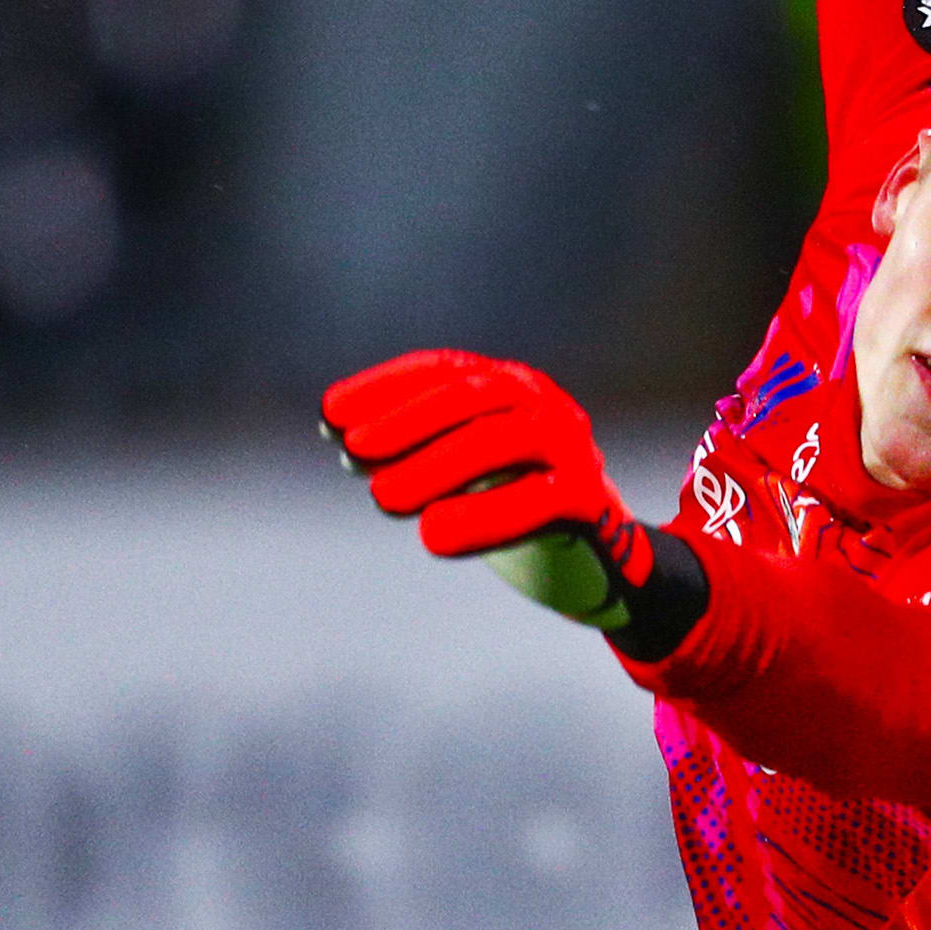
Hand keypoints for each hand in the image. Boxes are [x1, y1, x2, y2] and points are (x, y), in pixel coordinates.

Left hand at [321, 348, 661, 629]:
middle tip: (354, 452)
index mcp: (510, 388)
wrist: (599, 560)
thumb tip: (338, 437)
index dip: (385, 386)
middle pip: (475, 396)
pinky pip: (540, 502)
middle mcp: (545, 407)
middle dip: (408, 420)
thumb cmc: (513, 507)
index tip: (331, 414)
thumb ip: (405, 454)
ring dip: (436, 466)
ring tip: (383, 500)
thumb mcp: (455, 472)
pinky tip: (433, 537)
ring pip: (503, 440)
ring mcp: (573, 450)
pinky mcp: (592, 502)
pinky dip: (484, 517)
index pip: (446, 369)